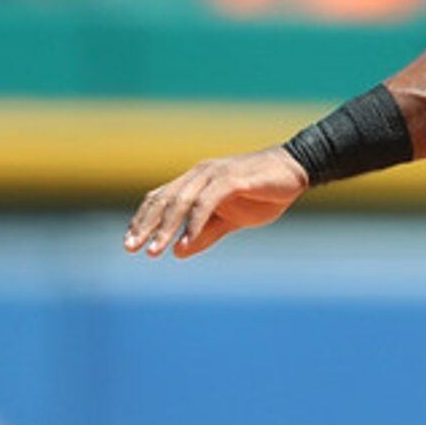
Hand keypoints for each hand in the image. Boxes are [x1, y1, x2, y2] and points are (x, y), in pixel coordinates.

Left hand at [125, 146, 309, 257]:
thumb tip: (178, 252)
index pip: (160, 199)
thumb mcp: (230, 221)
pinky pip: (206, 202)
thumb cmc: (262, 194)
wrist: (294, 172)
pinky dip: (194, 223)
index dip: (142, 220)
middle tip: (133, 249)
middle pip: (164, 200)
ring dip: (166, 228)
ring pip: (181, 201)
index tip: (130, 244)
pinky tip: (186, 242)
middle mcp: (199, 175)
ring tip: (156, 251)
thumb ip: (204, 234)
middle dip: (146, 226)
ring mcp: (214, 175)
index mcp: (195, 182)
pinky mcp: (232, 179)